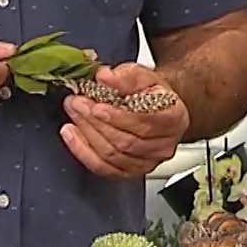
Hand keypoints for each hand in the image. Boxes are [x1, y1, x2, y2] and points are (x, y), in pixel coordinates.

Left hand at [60, 61, 188, 177]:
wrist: (155, 107)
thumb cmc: (150, 92)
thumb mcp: (143, 75)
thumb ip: (126, 76)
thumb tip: (105, 77)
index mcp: (174, 118)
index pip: (145, 122)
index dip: (118, 117)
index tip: (97, 106)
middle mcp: (164, 145)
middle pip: (126, 141)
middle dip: (96, 122)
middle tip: (77, 103)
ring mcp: (148, 162)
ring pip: (113, 155)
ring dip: (87, 134)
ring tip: (73, 114)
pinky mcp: (131, 171)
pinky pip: (104, 168)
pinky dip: (83, 152)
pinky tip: (72, 136)